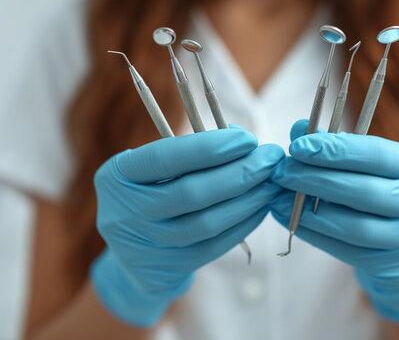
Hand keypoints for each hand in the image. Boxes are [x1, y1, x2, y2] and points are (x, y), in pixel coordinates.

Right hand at [91, 128, 283, 326]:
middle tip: (271, 158)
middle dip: (240, 172)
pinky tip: (261, 207)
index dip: (210, 148)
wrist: (133, 254)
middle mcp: (123, 213)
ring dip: (248, 199)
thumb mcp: (158, 170)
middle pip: (191, 193)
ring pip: (207, 222)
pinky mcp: (166, 269)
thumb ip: (192, 152)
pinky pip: (214, 246)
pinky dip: (243, 224)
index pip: (165, 158)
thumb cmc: (154, 194)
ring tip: (272, 183)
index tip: (247, 139)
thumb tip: (240, 138)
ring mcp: (144, 246)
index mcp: (116, 176)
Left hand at [271, 120, 398, 325]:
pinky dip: (317, 235)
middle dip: (318, 180)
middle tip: (284, 172)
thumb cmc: (394, 195)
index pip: (380, 155)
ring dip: (312, 212)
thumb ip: (342, 148)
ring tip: (281, 198)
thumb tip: (299, 130)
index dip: (337, 151)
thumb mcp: (379, 168)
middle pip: (367, 192)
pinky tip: (295, 221)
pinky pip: (350, 252)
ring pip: (357, 227)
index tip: (299, 147)